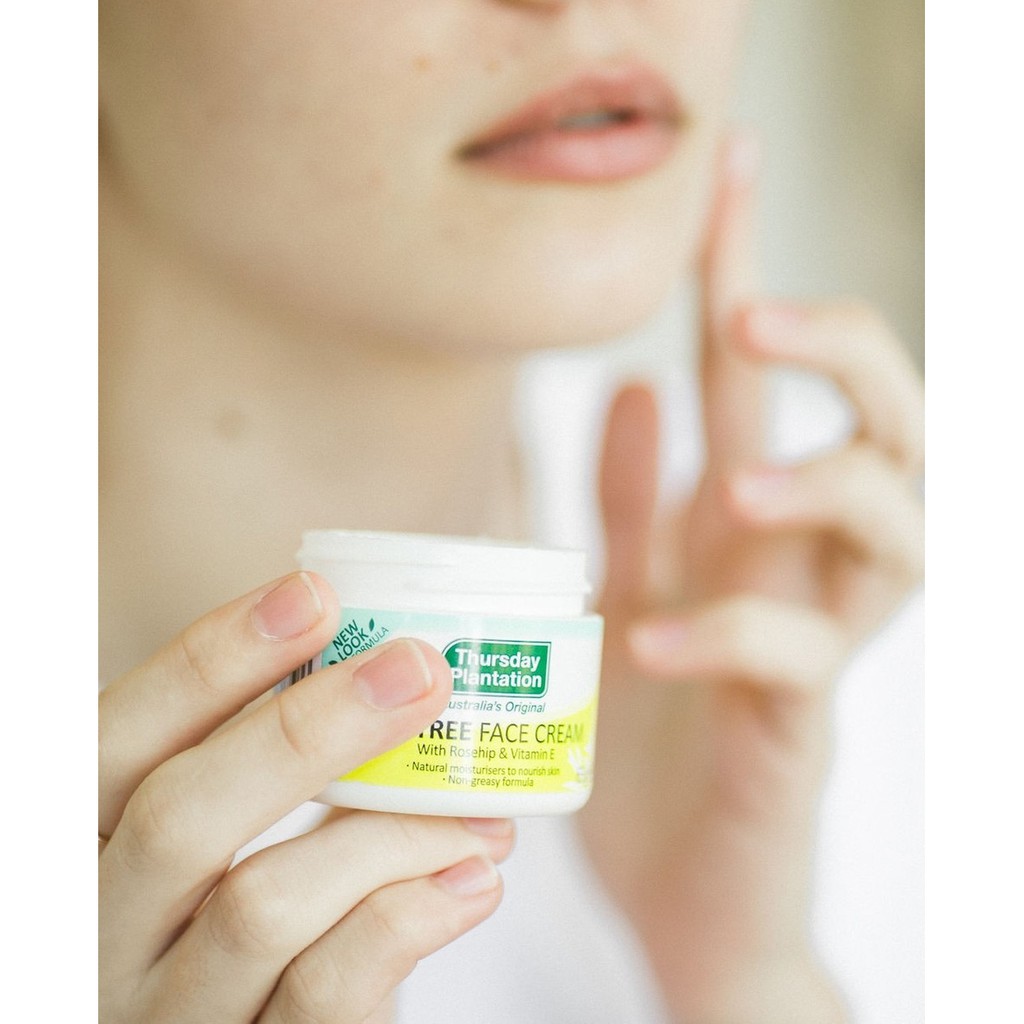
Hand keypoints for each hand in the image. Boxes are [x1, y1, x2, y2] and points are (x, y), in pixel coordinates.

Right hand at [99, 572, 514, 1023]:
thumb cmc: (225, 920)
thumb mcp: (211, 835)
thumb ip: (258, 763)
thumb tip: (398, 664)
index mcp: (82, 843)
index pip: (112, 740)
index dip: (209, 661)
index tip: (314, 596)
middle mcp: (102, 931)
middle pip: (178, 816)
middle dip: (309, 729)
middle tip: (420, 670)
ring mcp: (167, 1012)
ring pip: (262, 906)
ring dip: (390, 836)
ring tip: (480, 810)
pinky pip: (323, 995)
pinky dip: (408, 922)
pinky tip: (474, 880)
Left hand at [578, 132, 922, 1022]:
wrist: (679, 899)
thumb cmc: (649, 744)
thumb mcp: (623, 591)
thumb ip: (627, 499)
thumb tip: (632, 386)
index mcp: (747, 524)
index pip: (761, 376)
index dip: (749, 270)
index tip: (731, 171)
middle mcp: (802, 566)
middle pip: (879, 422)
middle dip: (836, 351)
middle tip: (756, 316)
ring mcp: (817, 645)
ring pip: (894, 527)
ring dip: (824, 482)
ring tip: (738, 480)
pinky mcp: (800, 731)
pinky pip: (796, 661)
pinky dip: (726, 635)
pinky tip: (648, 638)